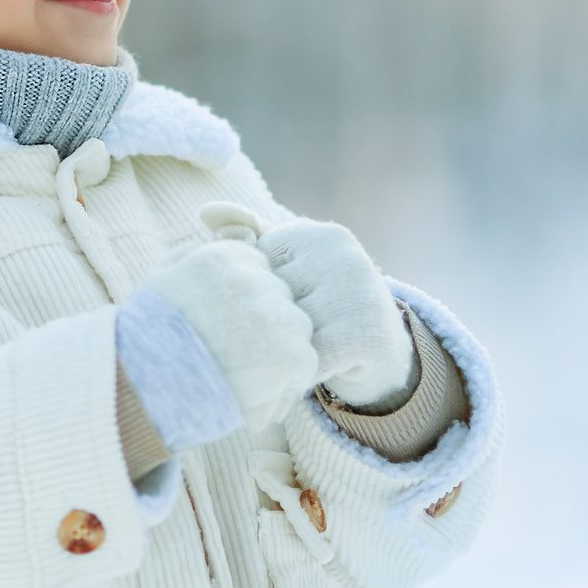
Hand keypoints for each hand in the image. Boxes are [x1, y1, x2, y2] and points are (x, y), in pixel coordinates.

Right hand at [134, 240, 318, 430]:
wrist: (145, 385)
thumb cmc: (145, 337)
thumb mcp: (162, 278)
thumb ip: (194, 254)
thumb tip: (222, 240)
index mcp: (223, 257)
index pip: (258, 268)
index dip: (246, 299)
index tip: (228, 322)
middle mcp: (254, 280)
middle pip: (280, 296)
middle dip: (265, 320)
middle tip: (238, 350)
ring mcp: (275, 316)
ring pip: (297, 328)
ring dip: (280, 348)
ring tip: (246, 373)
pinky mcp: (290, 353)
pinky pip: (305, 362)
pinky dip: (288, 379)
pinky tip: (259, 389)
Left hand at [259, 220, 411, 409]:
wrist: (382, 353)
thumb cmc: (320, 307)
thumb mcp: (287, 268)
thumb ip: (248, 238)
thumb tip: (205, 211)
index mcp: (317, 235)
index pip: (256, 270)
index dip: (253, 301)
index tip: (266, 314)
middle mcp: (343, 257)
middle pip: (271, 301)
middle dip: (263, 329)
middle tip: (269, 344)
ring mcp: (359, 293)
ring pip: (288, 332)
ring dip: (280, 355)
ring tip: (285, 359)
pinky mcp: (367, 334)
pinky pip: (309, 361)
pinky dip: (299, 374)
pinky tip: (302, 375)